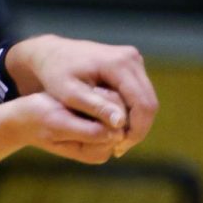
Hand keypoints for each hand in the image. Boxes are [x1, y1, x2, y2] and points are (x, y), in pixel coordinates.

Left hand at [5, 35, 157, 156]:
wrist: (52, 53)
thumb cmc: (56, 74)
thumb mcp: (71, 94)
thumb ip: (96, 107)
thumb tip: (120, 123)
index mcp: (119, 63)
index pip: (143, 104)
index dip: (136, 131)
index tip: (119, 149)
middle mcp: (131, 58)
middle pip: (149, 102)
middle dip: (138, 129)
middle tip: (119, 149)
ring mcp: (134, 59)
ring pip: (147, 99)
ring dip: (136, 123)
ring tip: (116, 141)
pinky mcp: (131, 64)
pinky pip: (140, 94)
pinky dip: (132, 113)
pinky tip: (115, 126)